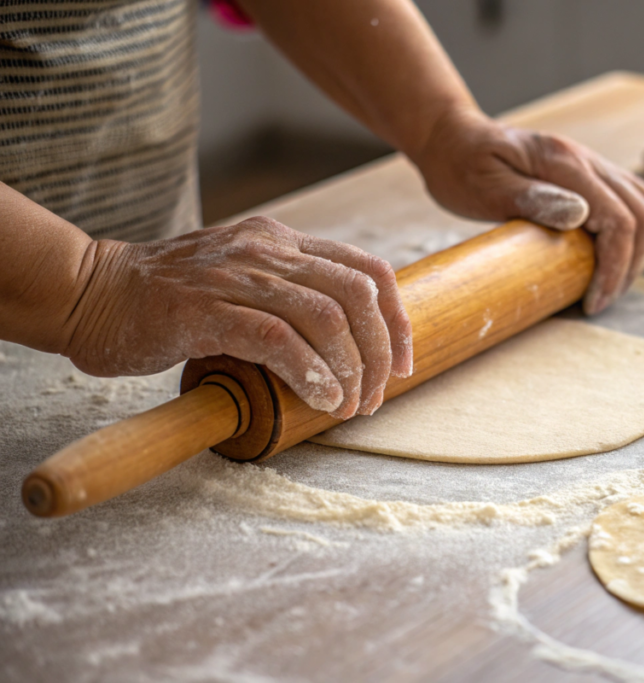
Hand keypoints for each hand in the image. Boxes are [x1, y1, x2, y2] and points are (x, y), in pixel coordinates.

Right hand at [65, 218, 412, 418]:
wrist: (89, 293)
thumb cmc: (168, 300)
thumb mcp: (241, 279)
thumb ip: (288, 294)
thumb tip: (344, 344)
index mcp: (281, 241)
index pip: (367, 270)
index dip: (397, 320)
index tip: (401, 364)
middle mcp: (266, 250)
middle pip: (357, 295)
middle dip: (379, 352)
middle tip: (374, 397)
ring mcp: (235, 276)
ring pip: (325, 317)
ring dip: (349, 370)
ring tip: (346, 406)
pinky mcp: (203, 309)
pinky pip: (277, 339)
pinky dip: (309, 373)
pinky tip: (318, 398)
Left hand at [411, 107, 643, 314]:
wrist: (454, 138)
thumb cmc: (460, 166)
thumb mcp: (484, 188)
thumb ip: (530, 199)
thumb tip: (580, 215)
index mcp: (564, 162)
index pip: (618, 218)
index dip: (615, 266)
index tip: (593, 301)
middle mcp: (587, 159)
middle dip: (631, 265)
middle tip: (602, 299)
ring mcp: (593, 163)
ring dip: (639, 251)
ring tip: (609, 283)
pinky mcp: (591, 174)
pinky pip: (633, 201)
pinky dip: (633, 234)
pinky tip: (609, 257)